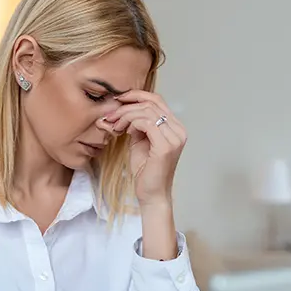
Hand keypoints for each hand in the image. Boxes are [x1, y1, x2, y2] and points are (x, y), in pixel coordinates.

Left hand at [100, 90, 186, 206]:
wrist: (151, 194)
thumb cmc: (145, 171)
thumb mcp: (140, 141)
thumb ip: (138, 124)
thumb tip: (125, 109)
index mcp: (175, 127)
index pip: (157, 100)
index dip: (136, 95)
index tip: (118, 100)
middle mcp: (179, 130)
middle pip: (152, 102)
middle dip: (127, 106)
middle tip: (111, 115)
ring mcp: (174, 138)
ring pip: (147, 111)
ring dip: (125, 115)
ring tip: (115, 126)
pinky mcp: (166, 146)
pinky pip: (146, 123)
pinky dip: (131, 123)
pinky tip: (125, 132)